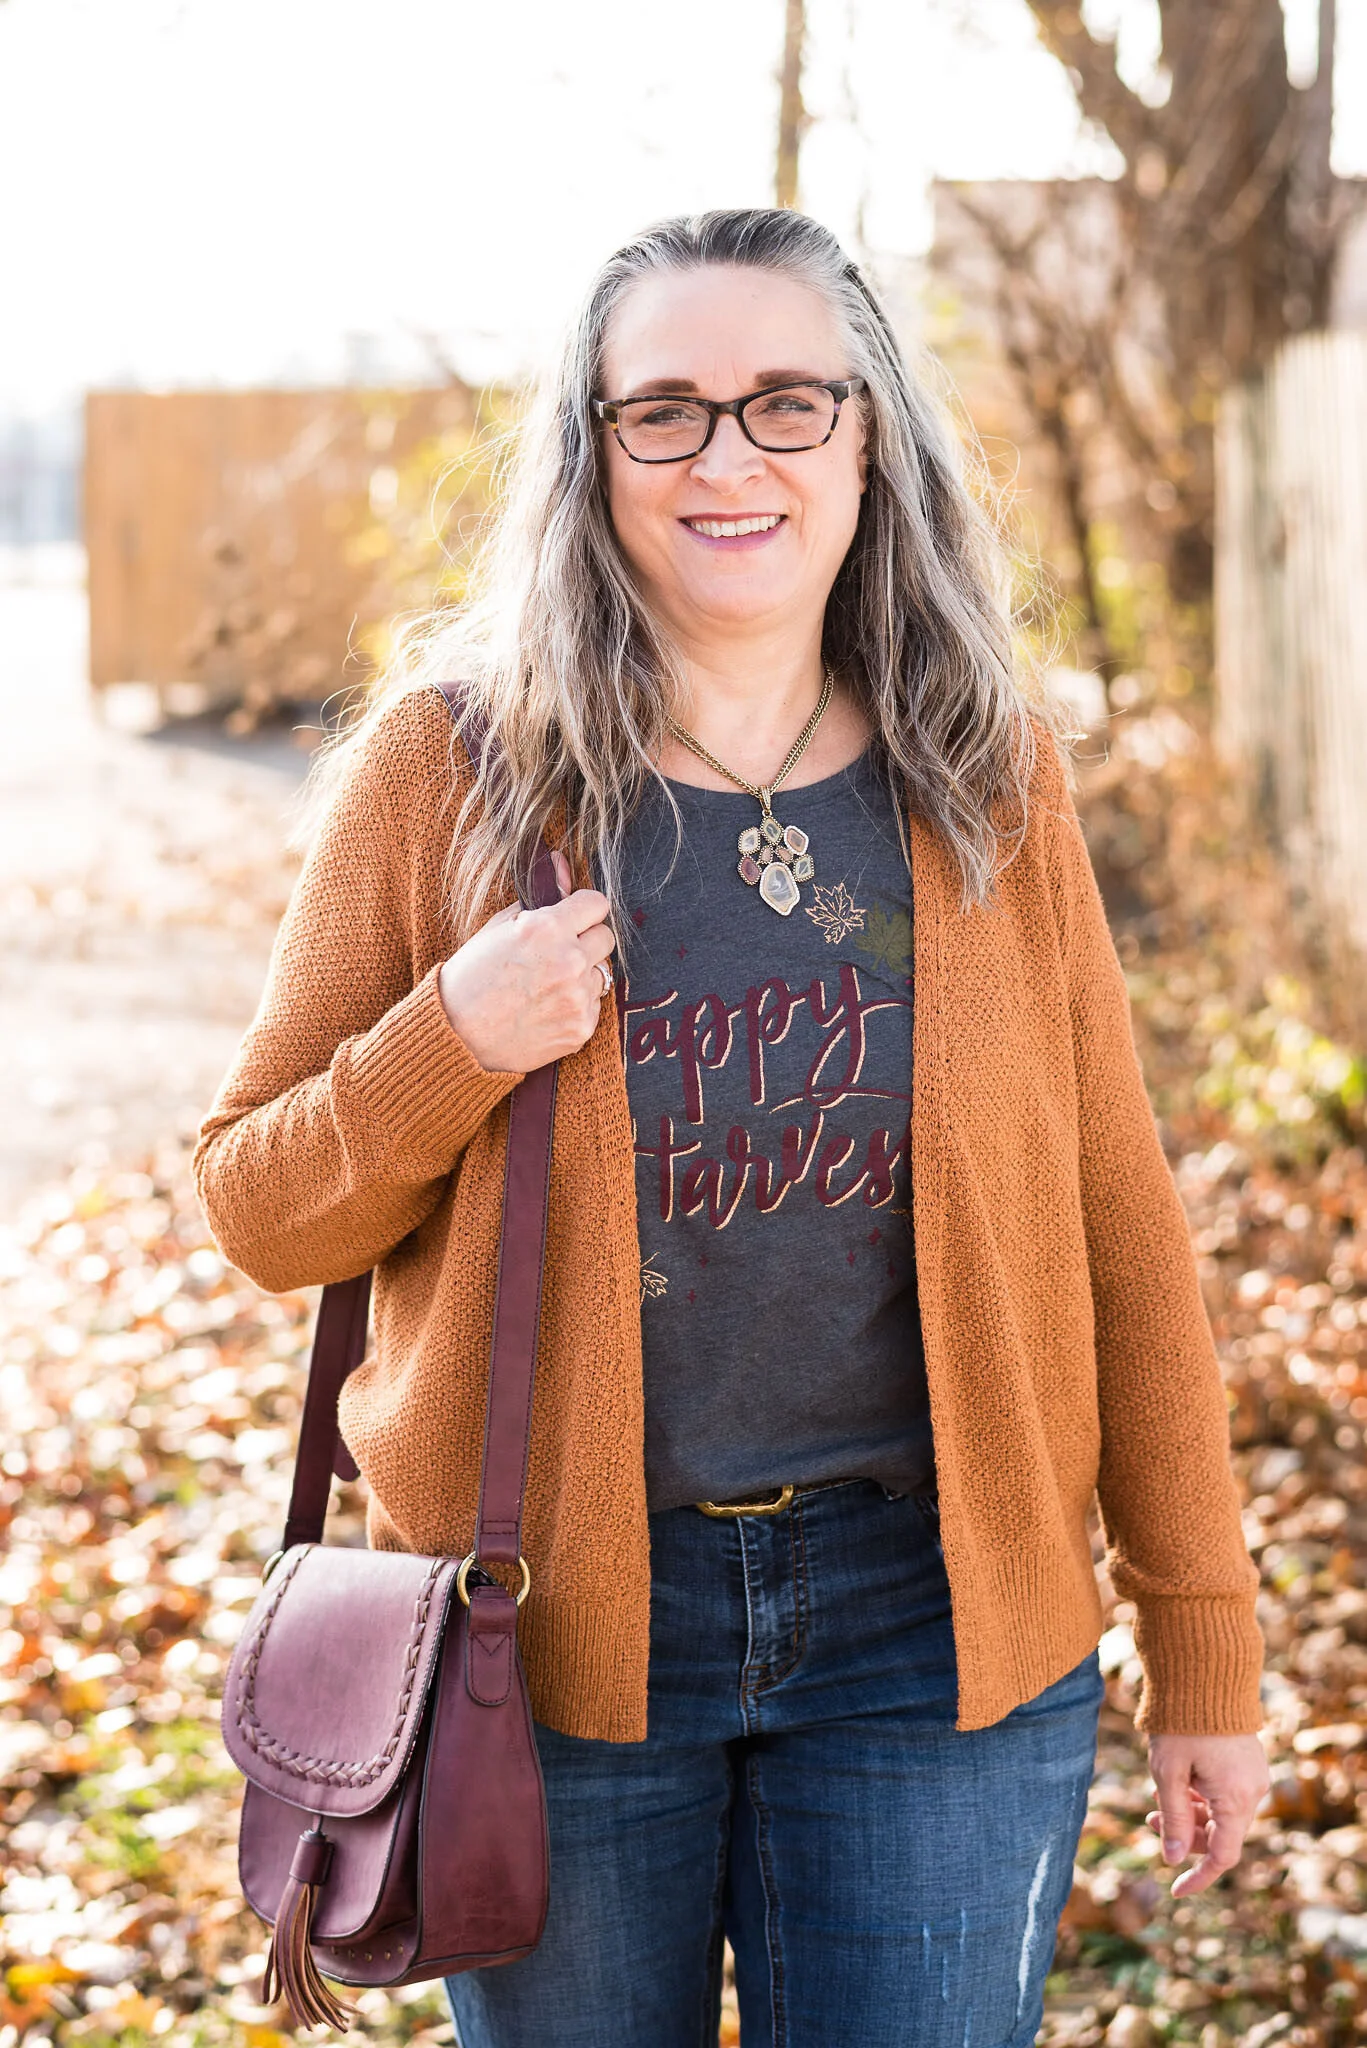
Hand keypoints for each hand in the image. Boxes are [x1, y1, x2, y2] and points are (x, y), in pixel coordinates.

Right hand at [437, 849, 615, 1072]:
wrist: (457, 1037)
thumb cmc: (472, 978)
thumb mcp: (499, 928)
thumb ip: (540, 896)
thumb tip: (563, 863)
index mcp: (547, 928)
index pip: (597, 904)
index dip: (583, 910)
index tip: (572, 918)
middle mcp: (569, 961)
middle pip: (606, 937)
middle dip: (585, 940)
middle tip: (557, 953)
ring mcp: (577, 997)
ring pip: (601, 973)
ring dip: (582, 974)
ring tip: (546, 985)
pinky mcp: (581, 1028)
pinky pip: (594, 1005)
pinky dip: (576, 1005)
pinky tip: (546, 1009)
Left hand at [1145, 1733, 1269, 1895]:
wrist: (1206, 1674)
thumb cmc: (1182, 1723)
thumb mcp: (1167, 1773)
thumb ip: (1172, 1818)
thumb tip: (1171, 1858)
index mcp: (1235, 1799)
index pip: (1222, 1856)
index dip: (1199, 1877)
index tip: (1176, 1890)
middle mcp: (1252, 1792)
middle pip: (1219, 1834)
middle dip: (1184, 1834)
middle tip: (1149, 1819)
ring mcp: (1253, 1776)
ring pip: (1221, 1814)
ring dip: (1189, 1813)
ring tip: (1156, 1797)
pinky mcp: (1247, 1762)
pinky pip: (1225, 1794)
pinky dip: (1200, 1796)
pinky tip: (1177, 1782)